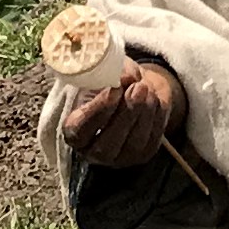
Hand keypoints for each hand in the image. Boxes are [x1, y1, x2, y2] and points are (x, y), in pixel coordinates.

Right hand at [62, 54, 182, 169]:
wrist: (133, 88)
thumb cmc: (110, 81)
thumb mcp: (104, 71)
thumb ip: (111, 73)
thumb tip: (128, 77)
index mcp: (73, 131)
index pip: (79, 130)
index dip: (98, 111)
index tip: (115, 89)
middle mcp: (92, 151)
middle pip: (107, 144)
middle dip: (125, 113)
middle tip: (137, 87)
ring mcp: (119, 158)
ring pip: (133, 143)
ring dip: (143, 112)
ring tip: (146, 87)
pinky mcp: (142, 155)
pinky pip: (151, 140)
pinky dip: (156, 117)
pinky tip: (153, 98)